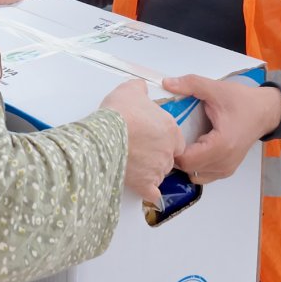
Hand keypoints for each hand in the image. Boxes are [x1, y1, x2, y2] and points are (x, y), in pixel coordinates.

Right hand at [101, 79, 184, 205]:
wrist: (104, 135)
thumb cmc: (119, 113)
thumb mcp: (130, 90)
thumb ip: (140, 89)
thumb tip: (140, 88)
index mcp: (170, 130)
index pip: (175, 139)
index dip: (163, 138)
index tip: (152, 137)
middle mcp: (168, 151)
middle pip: (168, 157)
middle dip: (156, 155)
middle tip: (139, 148)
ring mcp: (157, 169)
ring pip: (159, 174)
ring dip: (150, 171)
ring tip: (133, 163)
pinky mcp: (145, 184)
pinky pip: (153, 193)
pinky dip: (149, 192)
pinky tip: (145, 188)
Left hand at [161, 75, 280, 183]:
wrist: (265, 111)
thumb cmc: (242, 101)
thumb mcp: (216, 89)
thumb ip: (191, 84)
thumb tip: (166, 83)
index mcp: (221, 145)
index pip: (186, 160)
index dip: (173, 148)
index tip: (167, 133)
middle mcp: (224, 162)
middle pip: (188, 169)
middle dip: (176, 154)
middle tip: (170, 136)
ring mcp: (226, 169)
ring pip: (195, 174)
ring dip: (185, 162)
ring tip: (181, 142)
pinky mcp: (227, 170)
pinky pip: (204, 175)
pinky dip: (195, 166)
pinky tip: (193, 149)